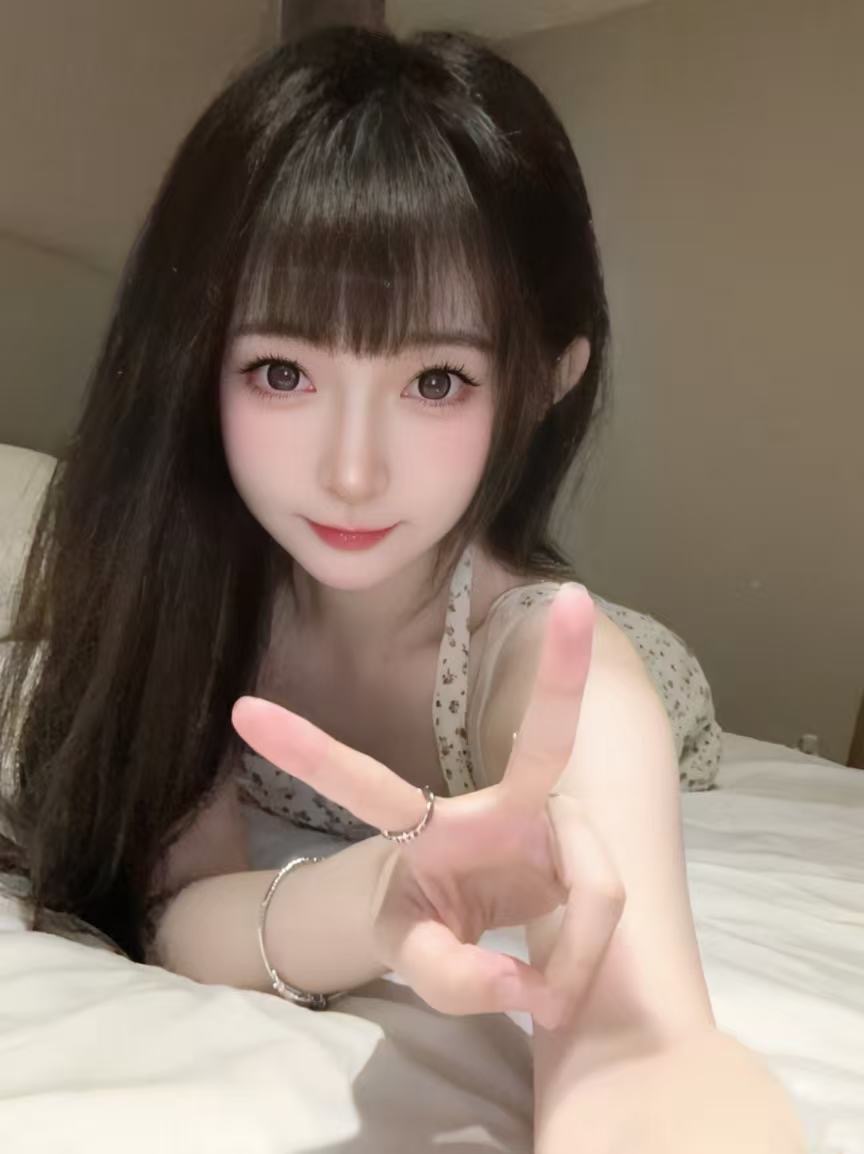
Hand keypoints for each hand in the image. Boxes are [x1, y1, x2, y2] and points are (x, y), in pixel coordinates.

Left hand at [231, 584, 624, 1028]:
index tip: (243, 710)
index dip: (308, 751)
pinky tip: (558, 987)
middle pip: (546, 741)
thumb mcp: (421, 956)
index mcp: (427, 826)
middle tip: (580, 602)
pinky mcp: (591, 844)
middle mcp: (500, 805)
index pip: (364, 785)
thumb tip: (525, 987)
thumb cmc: (437, 927)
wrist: (490, 929)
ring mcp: (555, 820)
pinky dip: (584, 956)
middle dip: (567, 674)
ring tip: (543, 1001)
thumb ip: (450, 975)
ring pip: (594, 881)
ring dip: (572, 956)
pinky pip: (608, 899)